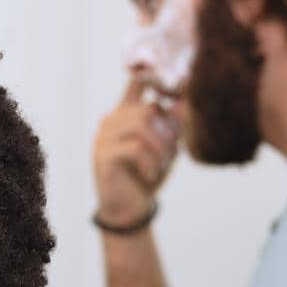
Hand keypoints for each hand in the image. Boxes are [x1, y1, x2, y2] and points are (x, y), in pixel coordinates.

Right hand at [93, 75, 180, 226]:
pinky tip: (151, 174)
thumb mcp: (167, 147)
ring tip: (164, 164)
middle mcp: (111, 120)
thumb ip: (174, 124)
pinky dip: (150, 162)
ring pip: (141, 124)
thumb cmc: (148, 174)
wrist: (129, 208)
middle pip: (148, 108)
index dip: (155, 78)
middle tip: (173, 153)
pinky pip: (134, 147)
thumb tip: (184, 103)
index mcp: (127, 114)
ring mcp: (103, 137)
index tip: (173, 91)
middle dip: (168, 131)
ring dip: (161, 147)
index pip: (137, 82)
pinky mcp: (103, 155)